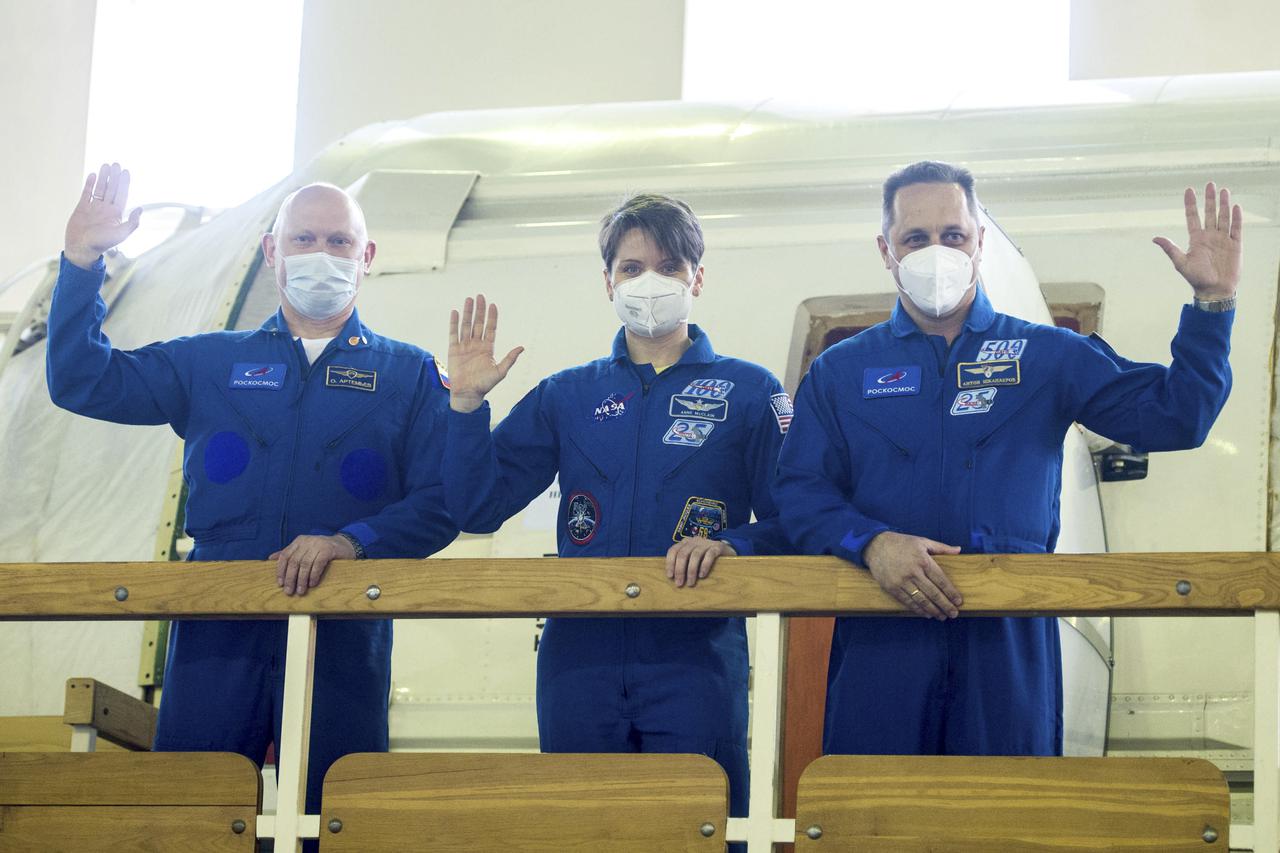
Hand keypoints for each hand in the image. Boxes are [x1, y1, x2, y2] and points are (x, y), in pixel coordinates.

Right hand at [64, 163, 142, 269]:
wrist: (81, 248)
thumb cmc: (101, 243)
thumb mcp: (121, 234)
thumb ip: (132, 222)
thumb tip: (140, 209)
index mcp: (116, 214)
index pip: (122, 195)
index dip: (124, 183)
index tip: (125, 171)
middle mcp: (106, 209)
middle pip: (112, 189)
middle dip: (114, 177)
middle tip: (116, 164)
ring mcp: (94, 208)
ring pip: (100, 189)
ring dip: (103, 178)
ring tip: (105, 165)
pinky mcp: (82, 208)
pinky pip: (87, 193)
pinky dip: (89, 184)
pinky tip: (92, 175)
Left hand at [270, 534, 355, 595]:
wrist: (344, 545)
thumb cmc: (322, 550)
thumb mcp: (305, 550)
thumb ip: (289, 553)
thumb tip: (271, 558)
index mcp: (298, 541)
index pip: (285, 556)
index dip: (281, 570)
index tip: (280, 583)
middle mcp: (307, 541)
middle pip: (294, 561)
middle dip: (291, 578)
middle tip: (289, 591)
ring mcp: (318, 544)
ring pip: (305, 564)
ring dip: (302, 580)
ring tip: (301, 591)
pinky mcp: (328, 549)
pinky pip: (318, 564)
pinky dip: (313, 575)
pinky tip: (312, 583)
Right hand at [447, 293, 523, 412]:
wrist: (468, 394)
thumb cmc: (484, 385)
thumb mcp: (500, 372)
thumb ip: (509, 359)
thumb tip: (521, 348)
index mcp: (488, 348)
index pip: (490, 328)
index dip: (492, 317)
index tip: (493, 305)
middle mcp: (476, 344)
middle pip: (478, 323)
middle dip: (479, 310)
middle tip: (480, 296)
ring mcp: (465, 346)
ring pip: (466, 325)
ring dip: (467, 312)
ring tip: (469, 299)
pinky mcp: (454, 350)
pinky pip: (453, 334)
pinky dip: (454, 323)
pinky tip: (455, 312)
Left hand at [665, 538, 735, 587]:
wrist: (727, 551)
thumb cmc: (706, 558)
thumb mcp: (693, 558)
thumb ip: (684, 563)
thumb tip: (673, 579)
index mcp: (686, 543)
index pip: (673, 550)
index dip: (670, 563)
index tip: (670, 576)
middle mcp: (694, 541)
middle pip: (683, 554)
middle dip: (679, 570)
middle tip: (679, 584)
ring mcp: (706, 543)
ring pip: (695, 555)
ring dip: (691, 571)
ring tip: (690, 583)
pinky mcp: (717, 546)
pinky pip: (709, 555)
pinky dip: (704, 566)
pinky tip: (702, 575)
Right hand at [863, 531, 962, 619]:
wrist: (875, 546)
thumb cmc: (901, 543)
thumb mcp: (922, 541)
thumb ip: (941, 548)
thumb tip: (959, 550)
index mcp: (923, 560)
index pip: (941, 580)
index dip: (951, 593)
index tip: (959, 602)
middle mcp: (913, 572)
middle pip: (933, 593)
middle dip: (945, 605)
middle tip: (954, 614)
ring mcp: (902, 581)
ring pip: (921, 600)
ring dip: (933, 610)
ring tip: (942, 617)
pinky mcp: (892, 588)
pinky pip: (907, 602)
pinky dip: (918, 609)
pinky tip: (926, 614)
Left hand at [1153, 182, 1242, 299]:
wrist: (1214, 290)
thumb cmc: (1196, 278)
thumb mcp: (1181, 263)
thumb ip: (1170, 249)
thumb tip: (1155, 238)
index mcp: (1196, 239)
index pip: (1193, 217)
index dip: (1191, 204)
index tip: (1189, 190)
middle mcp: (1210, 236)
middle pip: (1210, 213)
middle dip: (1210, 199)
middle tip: (1210, 184)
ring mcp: (1223, 239)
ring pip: (1224, 217)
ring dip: (1224, 204)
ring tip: (1224, 190)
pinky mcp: (1235, 245)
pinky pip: (1237, 228)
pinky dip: (1236, 218)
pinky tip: (1236, 206)